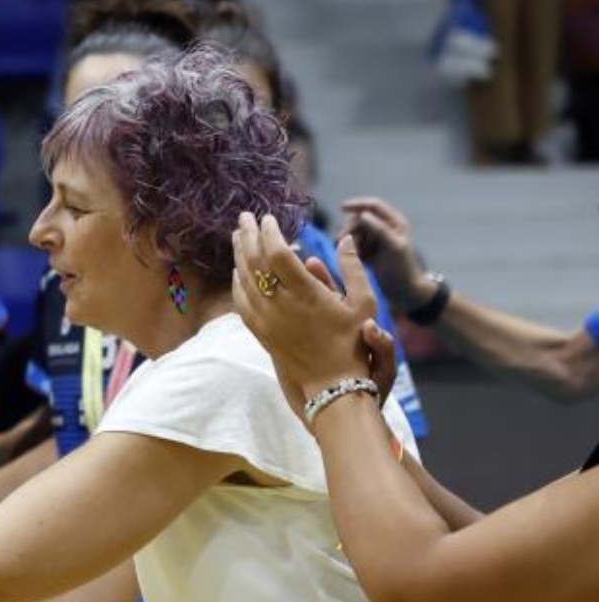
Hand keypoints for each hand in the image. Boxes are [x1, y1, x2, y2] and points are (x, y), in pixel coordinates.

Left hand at [232, 212, 394, 418]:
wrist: (332, 384)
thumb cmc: (355, 342)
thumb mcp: (365, 303)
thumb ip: (353, 268)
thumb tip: (346, 238)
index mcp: (306, 294)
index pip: (277, 254)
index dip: (269, 232)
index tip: (269, 217)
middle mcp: (281, 306)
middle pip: (254, 263)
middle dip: (248, 235)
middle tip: (244, 216)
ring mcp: (267, 320)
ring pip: (244, 281)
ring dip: (239, 255)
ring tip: (239, 235)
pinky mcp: (261, 333)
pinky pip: (241, 303)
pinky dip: (237, 282)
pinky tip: (237, 270)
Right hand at [339, 196, 431, 310]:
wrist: (404, 293)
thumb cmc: (403, 269)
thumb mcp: (392, 246)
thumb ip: (378, 229)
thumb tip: (361, 214)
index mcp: (394, 222)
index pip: (373, 205)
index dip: (357, 204)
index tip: (341, 208)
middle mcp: (384, 228)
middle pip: (358, 220)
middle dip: (350, 230)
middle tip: (342, 243)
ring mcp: (374, 241)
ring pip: (353, 233)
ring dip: (348, 242)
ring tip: (351, 256)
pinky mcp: (367, 253)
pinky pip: (351, 247)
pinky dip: (349, 251)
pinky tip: (352, 260)